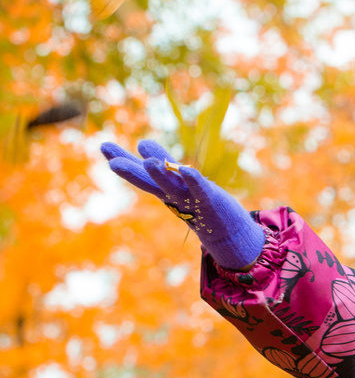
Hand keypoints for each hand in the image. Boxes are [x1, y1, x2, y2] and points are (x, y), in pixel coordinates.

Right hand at [100, 139, 266, 269]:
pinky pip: (201, 190)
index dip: (123, 160)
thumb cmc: (200, 203)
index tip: (103, 146)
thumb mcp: (178, 181)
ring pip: (172, 186)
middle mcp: (172, 194)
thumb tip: (141, 144)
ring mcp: (190, 199)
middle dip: (132, 173)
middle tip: (112, 163)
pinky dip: (193, 180)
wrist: (228, 232)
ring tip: (148, 162)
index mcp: (163, 189)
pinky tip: (185, 170)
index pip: (140, 173)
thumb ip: (162, 162)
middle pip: (149, 182)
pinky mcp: (210, 200)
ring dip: (161, 175)